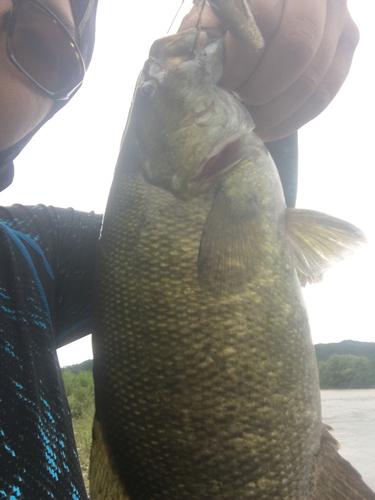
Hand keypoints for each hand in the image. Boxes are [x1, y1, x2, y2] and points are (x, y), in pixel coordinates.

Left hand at [179, 0, 358, 140]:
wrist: (268, 12)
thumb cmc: (231, 16)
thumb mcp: (213, 15)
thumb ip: (206, 32)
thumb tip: (199, 67)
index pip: (264, 21)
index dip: (240, 61)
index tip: (221, 83)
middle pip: (298, 48)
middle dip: (262, 89)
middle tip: (238, 105)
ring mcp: (338, 19)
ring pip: (315, 77)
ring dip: (277, 111)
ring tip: (250, 122)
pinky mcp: (346, 44)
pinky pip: (326, 93)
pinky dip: (294, 118)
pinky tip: (269, 128)